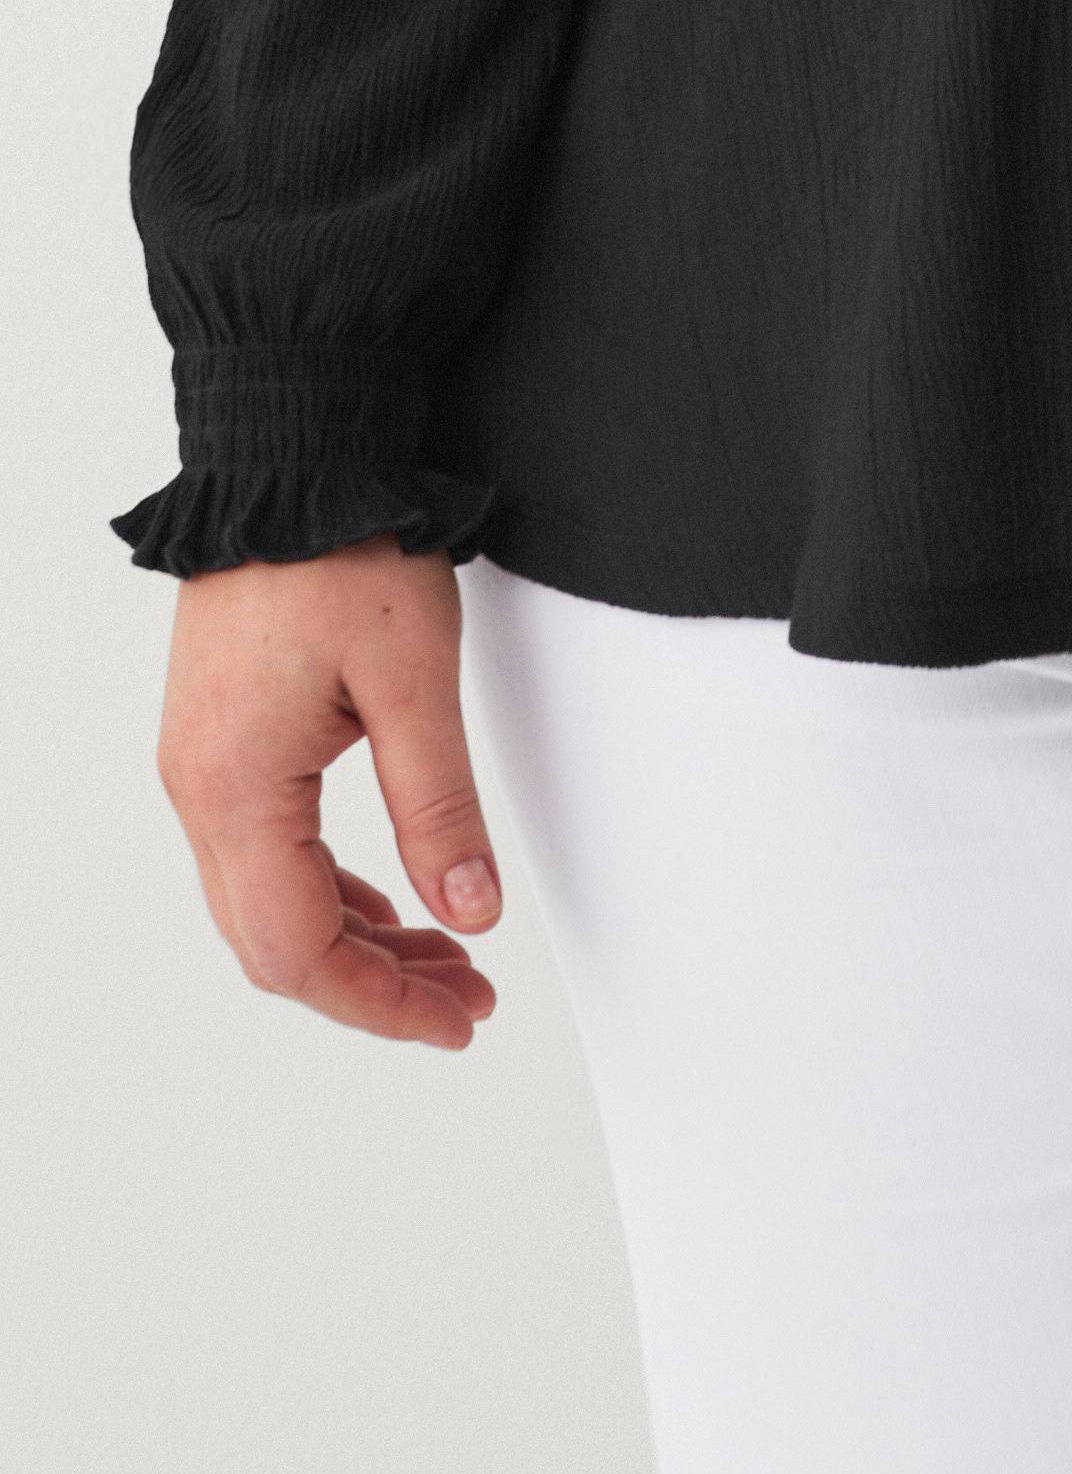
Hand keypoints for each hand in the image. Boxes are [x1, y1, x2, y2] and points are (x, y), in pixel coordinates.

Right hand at [156, 542, 500, 1052]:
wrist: (292, 455)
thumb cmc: (344, 548)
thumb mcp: (416, 680)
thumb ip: (441, 808)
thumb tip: (470, 913)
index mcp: (236, 788)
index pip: (297, 948)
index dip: (380, 1001)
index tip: (456, 1018)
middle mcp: (199, 790)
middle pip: (273, 941)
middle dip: (373, 983)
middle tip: (467, 999)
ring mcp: (201, 765)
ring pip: (267, 900)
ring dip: (356, 938)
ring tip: (448, 955)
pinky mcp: (219, 739)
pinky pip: (265, 850)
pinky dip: (329, 887)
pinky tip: (390, 898)